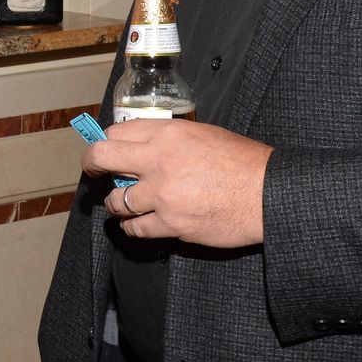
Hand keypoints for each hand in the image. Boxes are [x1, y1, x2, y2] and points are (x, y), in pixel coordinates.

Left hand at [82, 118, 271, 247]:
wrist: (270, 193)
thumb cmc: (243, 162)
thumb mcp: (204, 134)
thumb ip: (169, 140)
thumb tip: (142, 148)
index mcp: (167, 134)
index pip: (116, 133)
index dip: (106, 142)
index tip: (105, 151)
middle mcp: (159, 161)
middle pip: (102, 158)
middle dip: (91, 165)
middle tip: (92, 172)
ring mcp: (163, 195)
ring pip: (116, 200)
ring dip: (115, 204)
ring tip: (121, 205)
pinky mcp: (172, 224)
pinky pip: (136, 228)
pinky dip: (133, 227)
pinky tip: (137, 224)